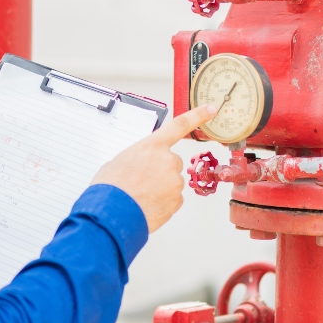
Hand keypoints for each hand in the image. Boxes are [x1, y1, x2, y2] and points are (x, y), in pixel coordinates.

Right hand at [92, 105, 217, 232]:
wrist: (112, 213)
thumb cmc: (111, 187)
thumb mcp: (119, 161)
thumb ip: (137, 158)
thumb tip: (140, 166)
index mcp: (152, 146)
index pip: (180, 125)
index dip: (198, 115)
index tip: (210, 109)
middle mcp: (168, 161)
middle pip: (171, 162)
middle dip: (160, 171)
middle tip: (141, 181)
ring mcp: (175, 181)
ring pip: (171, 183)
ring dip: (160, 188)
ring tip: (140, 195)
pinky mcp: (177, 201)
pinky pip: (172, 199)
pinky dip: (162, 203)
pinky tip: (147, 205)